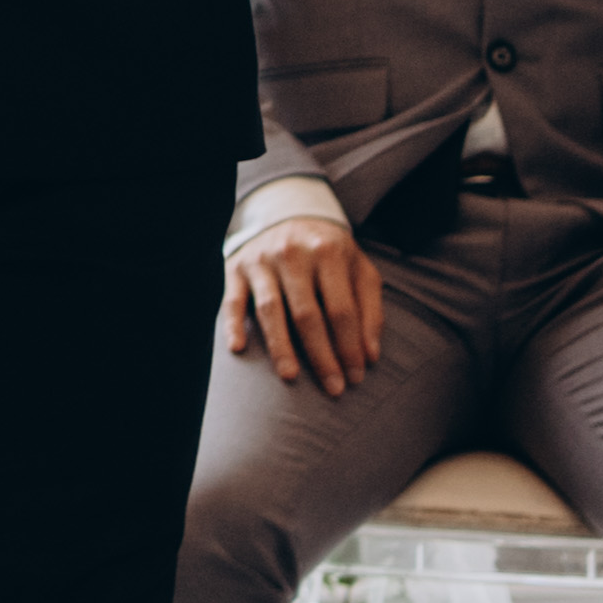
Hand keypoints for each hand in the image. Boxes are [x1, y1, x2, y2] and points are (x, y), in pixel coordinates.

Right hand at [218, 212, 387, 393]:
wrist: (289, 214)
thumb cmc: (330, 253)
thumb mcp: (359, 270)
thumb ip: (370, 310)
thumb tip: (370, 356)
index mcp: (329, 252)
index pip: (341, 309)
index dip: (350, 346)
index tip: (356, 377)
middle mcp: (294, 254)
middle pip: (308, 314)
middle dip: (322, 355)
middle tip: (333, 388)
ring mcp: (262, 261)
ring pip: (271, 310)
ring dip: (281, 346)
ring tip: (292, 376)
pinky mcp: (236, 269)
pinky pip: (231, 301)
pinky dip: (233, 325)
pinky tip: (238, 348)